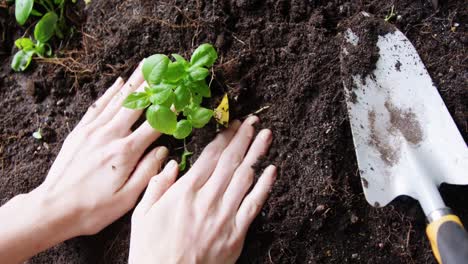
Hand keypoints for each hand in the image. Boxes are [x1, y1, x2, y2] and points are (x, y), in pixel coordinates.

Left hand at [37, 63, 166, 235]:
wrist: (53, 208)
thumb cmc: (93, 208)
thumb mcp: (127, 198)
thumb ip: (148, 171)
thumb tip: (164, 150)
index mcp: (125, 152)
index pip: (154, 124)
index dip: (170, 107)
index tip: (181, 93)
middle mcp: (110, 136)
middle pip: (135, 104)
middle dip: (150, 84)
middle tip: (162, 66)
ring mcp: (93, 131)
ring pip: (117, 101)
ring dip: (132, 82)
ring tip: (144, 66)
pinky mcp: (79, 132)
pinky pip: (97, 107)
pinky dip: (109, 93)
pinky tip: (117, 83)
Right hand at [129, 116, 275, 263]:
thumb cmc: (151, 251)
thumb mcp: (141, 216)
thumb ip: (156, 186)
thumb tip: (171, 164)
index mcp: (185, 191)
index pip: (210, 156)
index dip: (224, 137)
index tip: (233, 124)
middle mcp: (208, 198)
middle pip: (231, 161)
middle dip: (243, 138)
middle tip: (253, 121)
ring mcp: (225, 215)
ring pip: (245, 177)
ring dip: (257, 153)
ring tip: (265, 136)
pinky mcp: (237, 233)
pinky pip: (254, 204)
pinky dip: (264, 185)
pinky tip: (271, 170)